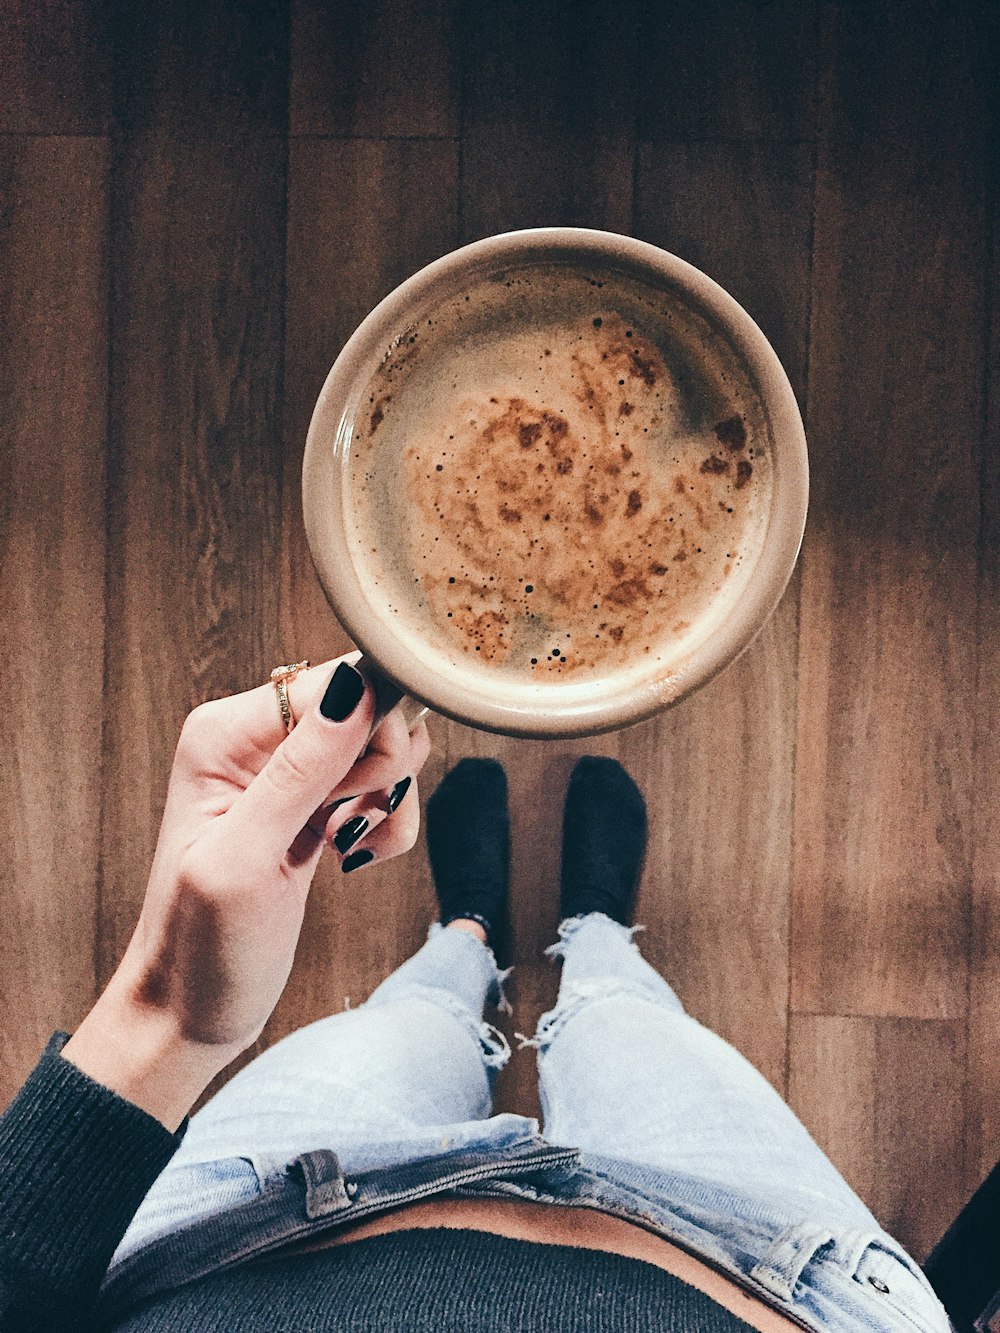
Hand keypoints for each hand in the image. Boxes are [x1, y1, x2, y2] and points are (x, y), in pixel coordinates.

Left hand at [62, 656, 430, 1129]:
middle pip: (372, 707)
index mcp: (226, 732)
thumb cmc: (199, 949)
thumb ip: (301, 770)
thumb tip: (359, 686)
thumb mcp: (244, 859)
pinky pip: (381, 784)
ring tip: (350, 845)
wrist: (188, 1013)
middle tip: (346, 824)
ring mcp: (287, 771)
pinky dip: (387, 821)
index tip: (357, 795)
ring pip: (385, 747)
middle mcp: (256, 739)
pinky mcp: (313, 804)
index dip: (373, 729)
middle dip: (384, 769)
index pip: (339, 679)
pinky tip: (355, 855)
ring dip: (390, 800)